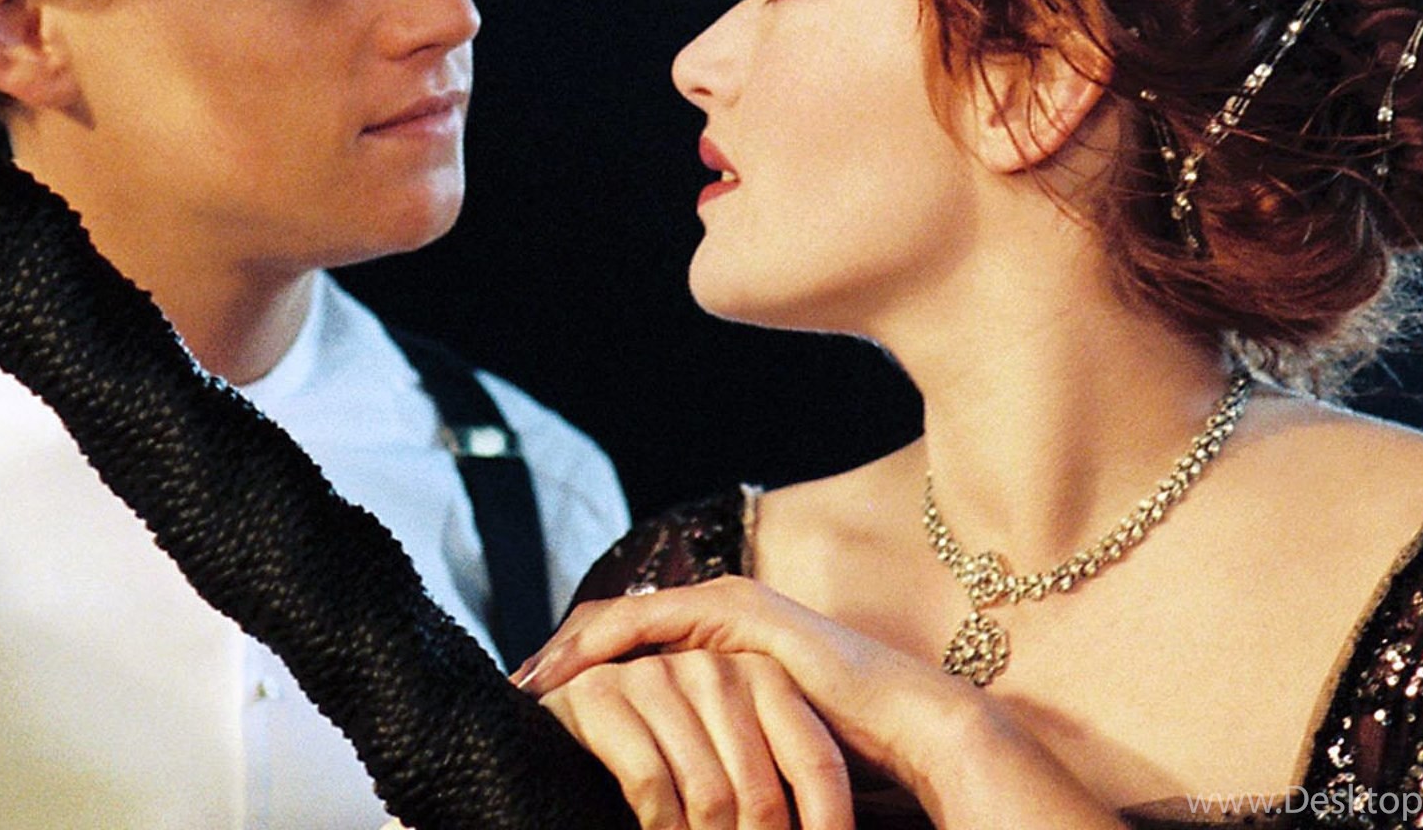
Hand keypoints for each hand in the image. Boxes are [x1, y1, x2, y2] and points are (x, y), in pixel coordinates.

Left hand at [521, 579, 1114, 827]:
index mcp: (717, 661)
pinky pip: (657, 619)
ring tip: (525, 681)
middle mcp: (719, 628)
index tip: (524, 716)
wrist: (916, 741)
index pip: (630, 663)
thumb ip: (704, 772)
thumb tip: (659, 813)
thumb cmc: (841, 772)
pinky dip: (607, 640)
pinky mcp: (745, 613)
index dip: (576, 686)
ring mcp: (731, 614)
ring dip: (571, 649)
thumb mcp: (744, 771)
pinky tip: (570, 666)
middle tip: (507, 690)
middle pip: (618, 636)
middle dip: (559, 662)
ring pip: (627, 622)